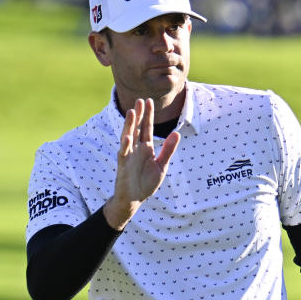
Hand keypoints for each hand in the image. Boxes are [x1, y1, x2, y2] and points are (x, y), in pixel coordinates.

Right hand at [103, 98, 180, 229]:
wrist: (135, 199)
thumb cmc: (147, 183)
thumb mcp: (162, 166)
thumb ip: (168, 150)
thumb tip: (177, 133)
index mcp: (146, 148)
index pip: (147, 128)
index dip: (148, 115)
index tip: (149, 101)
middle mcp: (136, 148)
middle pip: (137, 128)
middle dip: (139, 115)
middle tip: (140, 100)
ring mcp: (129, 155)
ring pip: (128, 136)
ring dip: (129, 125)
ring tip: (131, 112)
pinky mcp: (123, 165)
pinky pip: (124, 153)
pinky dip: (125, 145)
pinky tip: (128, 136)